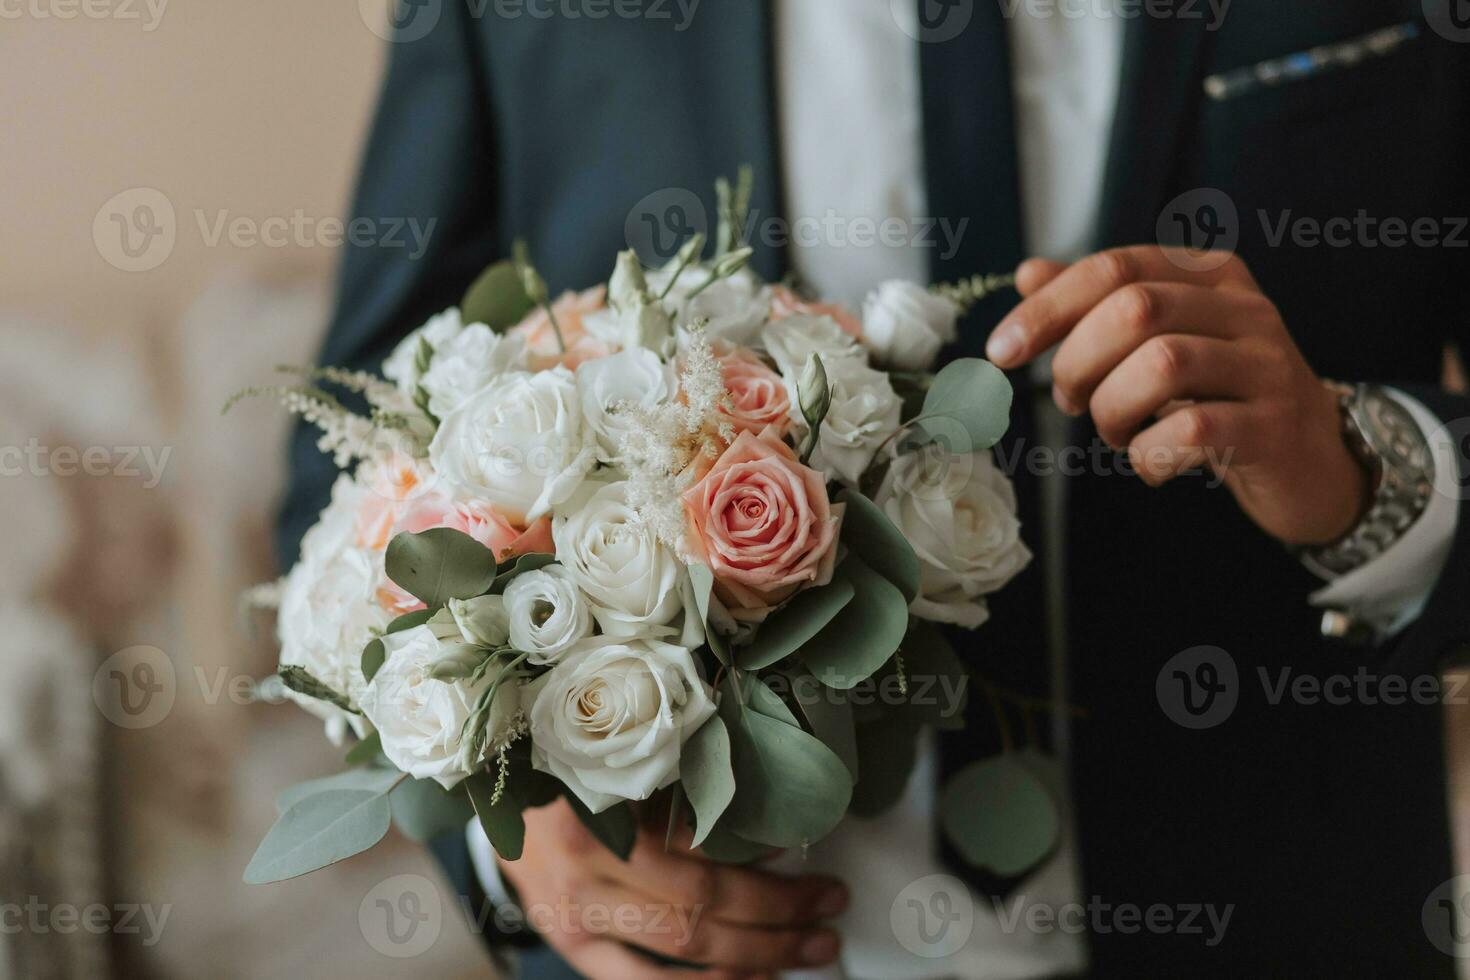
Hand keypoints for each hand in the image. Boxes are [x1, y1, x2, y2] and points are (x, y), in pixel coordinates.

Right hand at [498, 798, 846, 978]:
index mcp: (602, 812)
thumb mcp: (626, 765)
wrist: (498, 795)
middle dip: (775, 921)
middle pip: (698, 913)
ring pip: (678, 954)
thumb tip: (765, 835)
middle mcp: (585, 871)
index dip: (766, 879)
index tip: (814, 874)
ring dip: (752, 960)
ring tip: (804, 952)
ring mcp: (574, 916)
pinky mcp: (569, 944)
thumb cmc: (572, 770)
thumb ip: (686, 795)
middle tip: (826, 916)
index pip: (701, 861)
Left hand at [986, 246, 1371, 545]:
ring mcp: (1266, 366)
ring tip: (1114, 432)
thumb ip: (1096, 304)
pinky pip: (1194, 431)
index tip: (1002, 351)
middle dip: (1078, 361)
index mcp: (1208, 274)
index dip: (1048, 308)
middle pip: (1134, 310)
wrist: (1310, 458)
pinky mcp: (1275, 427)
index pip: (1114, 268)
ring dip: (1113, 409)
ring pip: (1163, 365)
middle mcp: (1244, 309)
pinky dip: (1150, 454)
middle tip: (1072, 400)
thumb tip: (1029, 274)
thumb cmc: (1219, 394)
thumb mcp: (1161, 338)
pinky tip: (1151, 463)